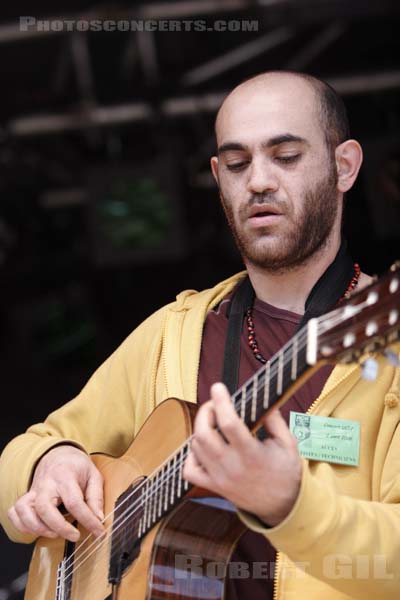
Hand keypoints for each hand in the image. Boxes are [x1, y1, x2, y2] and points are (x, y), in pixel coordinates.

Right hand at [7, 445, 104, 541]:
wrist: (58, 455)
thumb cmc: (76, 466)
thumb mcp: (93, 475)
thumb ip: (96, 497)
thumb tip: (98, 519)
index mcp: (65, 475)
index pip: (74, 502)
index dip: (87, 520)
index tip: (98, 531)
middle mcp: (46, 483)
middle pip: (44, 507)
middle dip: (59, 527)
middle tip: (75, 535)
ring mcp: (33, 491)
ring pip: (25, 511)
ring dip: (38, 528)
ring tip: (56, 533)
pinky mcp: (26, 497)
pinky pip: (15, 513)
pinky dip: (22, 525)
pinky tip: (37, 529)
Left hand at [183, 383, 301, 525]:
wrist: (283, 507)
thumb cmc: (286, 473)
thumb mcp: (288, 444)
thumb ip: (275, 421)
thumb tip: (262, 400)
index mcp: (252, 455)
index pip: (229, 424)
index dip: (221, 402)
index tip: (218, 387)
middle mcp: (232, 467)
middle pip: (204, 434)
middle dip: (205, 412)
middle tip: (214, 404)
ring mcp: (220, 479)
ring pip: (196, 448)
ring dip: (200, 429)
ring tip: (212, 422)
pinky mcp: (214, 487)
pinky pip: (190, 470)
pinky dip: (192, 455)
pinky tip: (203, 447)